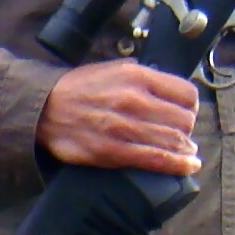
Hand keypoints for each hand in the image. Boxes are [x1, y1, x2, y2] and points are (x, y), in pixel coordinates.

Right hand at [38, 60, 200, 173]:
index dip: (191, 107)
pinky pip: (155, 159)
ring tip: (187, 152)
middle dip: (186, 130)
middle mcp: (133, 100)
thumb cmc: (79, 88)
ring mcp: (123, 127)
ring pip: (173, 141)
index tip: (186, 114)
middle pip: (183, 120)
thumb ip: (143, 76)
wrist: (42, 108)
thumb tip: (168, 89)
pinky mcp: (111, 151)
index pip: (186, 94)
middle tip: (180, 135)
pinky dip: (177, 165)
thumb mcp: (113, 68)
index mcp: (137, 76)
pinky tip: (188, 166)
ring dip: (184, 149)